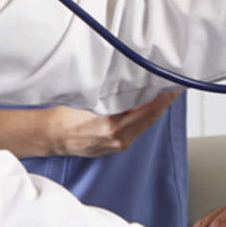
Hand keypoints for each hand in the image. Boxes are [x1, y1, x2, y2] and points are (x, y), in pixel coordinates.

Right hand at [48, 92, 180, 157]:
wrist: (51, 136)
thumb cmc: (65, 116)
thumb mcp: (89, 99)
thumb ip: (112, 94)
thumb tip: (133, 80)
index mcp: (112, 126)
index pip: (147, 110)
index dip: (162, 98)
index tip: (172, 85)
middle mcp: (118, 138)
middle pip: (150, 119)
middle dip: (164, 102)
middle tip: (174, 86)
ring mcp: (118, 144)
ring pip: (145, 124)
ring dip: (156, 109)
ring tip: (165, 93)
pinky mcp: (116, 146)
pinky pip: (137, 129)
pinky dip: (145, 117)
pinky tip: (149, 106)